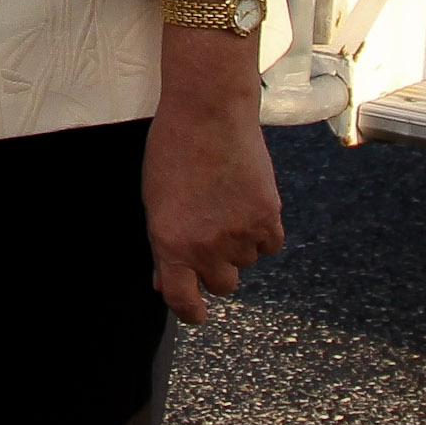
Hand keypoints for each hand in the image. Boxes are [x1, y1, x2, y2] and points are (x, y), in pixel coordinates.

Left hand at [144, 9, 284, 324]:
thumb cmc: (173, 149)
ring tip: (226, 202)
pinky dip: (263, 230)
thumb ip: (163, 244)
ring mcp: (239, 235)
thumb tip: (166, 280)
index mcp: (169, 244)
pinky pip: (271, 244)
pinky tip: (248, 201)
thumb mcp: (155, 200)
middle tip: (211, 234)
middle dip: (216, 268)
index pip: (182, 300)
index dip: (191, 312)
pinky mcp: (268, 217)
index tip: (197, 313)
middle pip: (222, 285)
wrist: (208, 111)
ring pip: (247, 261)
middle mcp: (205, 247)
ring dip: (240, 243)